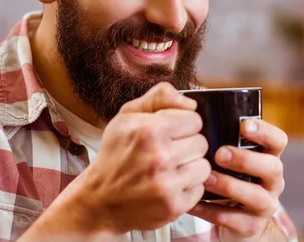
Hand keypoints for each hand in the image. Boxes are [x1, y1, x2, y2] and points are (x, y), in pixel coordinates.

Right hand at [21, 82, 210, 238]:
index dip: (183, 125)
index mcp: (150, 130)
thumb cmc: (115, 154)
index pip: (195, 120)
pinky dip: (187, 188)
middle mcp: (160, 157)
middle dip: (187, 146)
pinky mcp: (174, 206)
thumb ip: (160, 97)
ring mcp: (167, 184)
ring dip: (190, 167)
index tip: (169, 133)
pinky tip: (169, 186)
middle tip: (167, 153)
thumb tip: (192, 103)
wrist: (99, 200)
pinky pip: (200, 189)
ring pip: (204, 166)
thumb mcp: (128, 115)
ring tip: (169, 170)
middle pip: (202, 143)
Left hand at [188, 119, 287, 241]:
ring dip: (230, 186)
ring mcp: (265, 205)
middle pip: (273, 167)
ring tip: (206, 179)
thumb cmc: (225, 176)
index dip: (265, 132)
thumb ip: (215, 133)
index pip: (278, 140)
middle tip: (220, 154)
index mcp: (268, 157)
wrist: (232, 221)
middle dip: (247, 159)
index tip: (243, 125)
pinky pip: (234, 219)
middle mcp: (272, 180)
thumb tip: (190, 105)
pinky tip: (193, 203)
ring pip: (257, 196)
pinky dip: (212, 211)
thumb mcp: (226, 155)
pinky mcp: (251, 226)